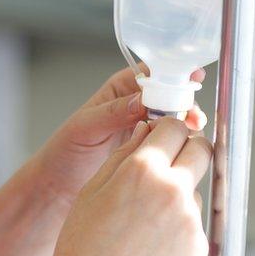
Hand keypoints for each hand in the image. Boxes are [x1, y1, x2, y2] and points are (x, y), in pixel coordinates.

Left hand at [31, 66, 206, 208]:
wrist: (61, 183)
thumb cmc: (66, 149)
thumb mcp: (86, 126)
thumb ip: (113, 112)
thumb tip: (139, 100)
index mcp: (121, 89)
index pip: (152, 73)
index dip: (173, 73)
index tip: (192, 77)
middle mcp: (136, 105)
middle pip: (171, 95)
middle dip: (186, 101)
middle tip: (193, 116)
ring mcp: (145, 127)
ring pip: (175, 118)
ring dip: (187, 123)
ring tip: (193, 131)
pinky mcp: (150, 149)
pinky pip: (171, 140)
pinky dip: (182, 142)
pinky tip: (185, 148)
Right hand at [52, 117, 212, 255]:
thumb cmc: (85, 248)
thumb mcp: (92, 191)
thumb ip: (123, 155)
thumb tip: (144, 131)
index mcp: (142, 170)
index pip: (175, 127)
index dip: (167, 129)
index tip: (161, 135)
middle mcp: (172, 190)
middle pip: (201, 149)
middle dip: (187, 148)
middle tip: (168, 159)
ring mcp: (189, 218)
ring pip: (195, 185)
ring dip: (180, 188)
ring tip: (147, 212)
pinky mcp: (198, 243)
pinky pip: (193, 218)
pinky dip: (178, 220)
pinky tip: (153, 234)